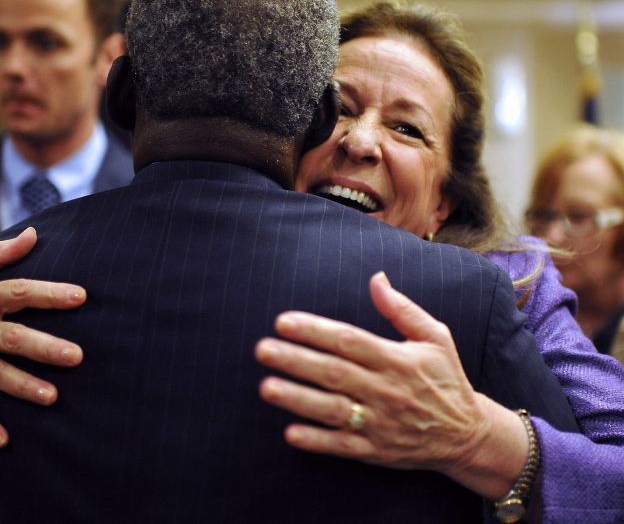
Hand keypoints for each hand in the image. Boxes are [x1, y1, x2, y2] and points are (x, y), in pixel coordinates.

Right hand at [0, 227, 85, 447]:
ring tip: (52, 397)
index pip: (19, 292)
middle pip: (12, 338)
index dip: (49, 294)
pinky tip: (5, 439)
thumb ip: (2, 252)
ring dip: (22, 386)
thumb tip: (34, 233)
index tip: (80, 297)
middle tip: (77, 356)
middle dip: (44, 348)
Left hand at [255, 271, 527, 498]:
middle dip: (296, 360)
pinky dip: (317, 441)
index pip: (349, 340)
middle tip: (262, 349)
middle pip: (335, 373)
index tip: (282, 321)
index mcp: (397, 359)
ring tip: (266, 387)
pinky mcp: (377, 451)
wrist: (467, 435)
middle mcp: (386, 390)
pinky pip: (343, 447)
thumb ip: (402, 308)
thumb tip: (376, 277)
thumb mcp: (435, 337)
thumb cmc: (445, 379)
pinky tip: (290, 433)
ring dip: (298, 399)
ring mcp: (380, 422)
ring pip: (333, 410)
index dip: (315, 330)